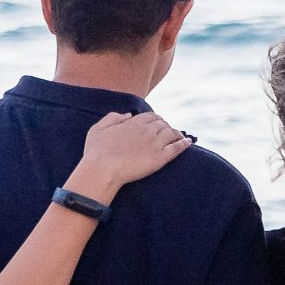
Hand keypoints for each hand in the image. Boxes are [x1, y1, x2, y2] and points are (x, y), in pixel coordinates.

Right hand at [70, 111, 192, 197]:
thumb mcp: (98, 128)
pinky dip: (184, 144)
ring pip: (172, 133)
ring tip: (180, 137)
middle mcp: (147, 130)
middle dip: (166, 126)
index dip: (156, 119)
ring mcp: (155, 144)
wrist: (102, 170)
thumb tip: (128, 114)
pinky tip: (188, 143)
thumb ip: (113, 117)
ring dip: (176, 134)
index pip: (151, 116)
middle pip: (163, 124)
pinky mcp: (160, 158)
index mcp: (134, 123)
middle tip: (168, 132)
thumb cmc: (96, 152)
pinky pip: (177, 148)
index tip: (158, 124)